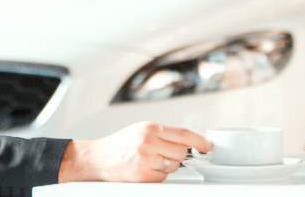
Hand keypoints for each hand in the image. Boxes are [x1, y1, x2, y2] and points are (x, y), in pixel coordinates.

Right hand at [58, 121, 212, 182]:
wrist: (97, 158)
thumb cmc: (120, 143)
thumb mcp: (141, 130)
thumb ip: (164, 134)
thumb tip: (190, 142)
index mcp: (150, 128)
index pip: (184, 134)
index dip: (200, 141)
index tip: (207, 146)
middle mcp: (148, 142)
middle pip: (182, 152)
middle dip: (180, 155)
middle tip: (167, 153)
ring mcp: (146, 160)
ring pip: (174, 166)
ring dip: (168, 165)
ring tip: (152, 160)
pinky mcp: (143, 175)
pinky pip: (163, 177)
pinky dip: (158, 175)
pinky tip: (146, 168)